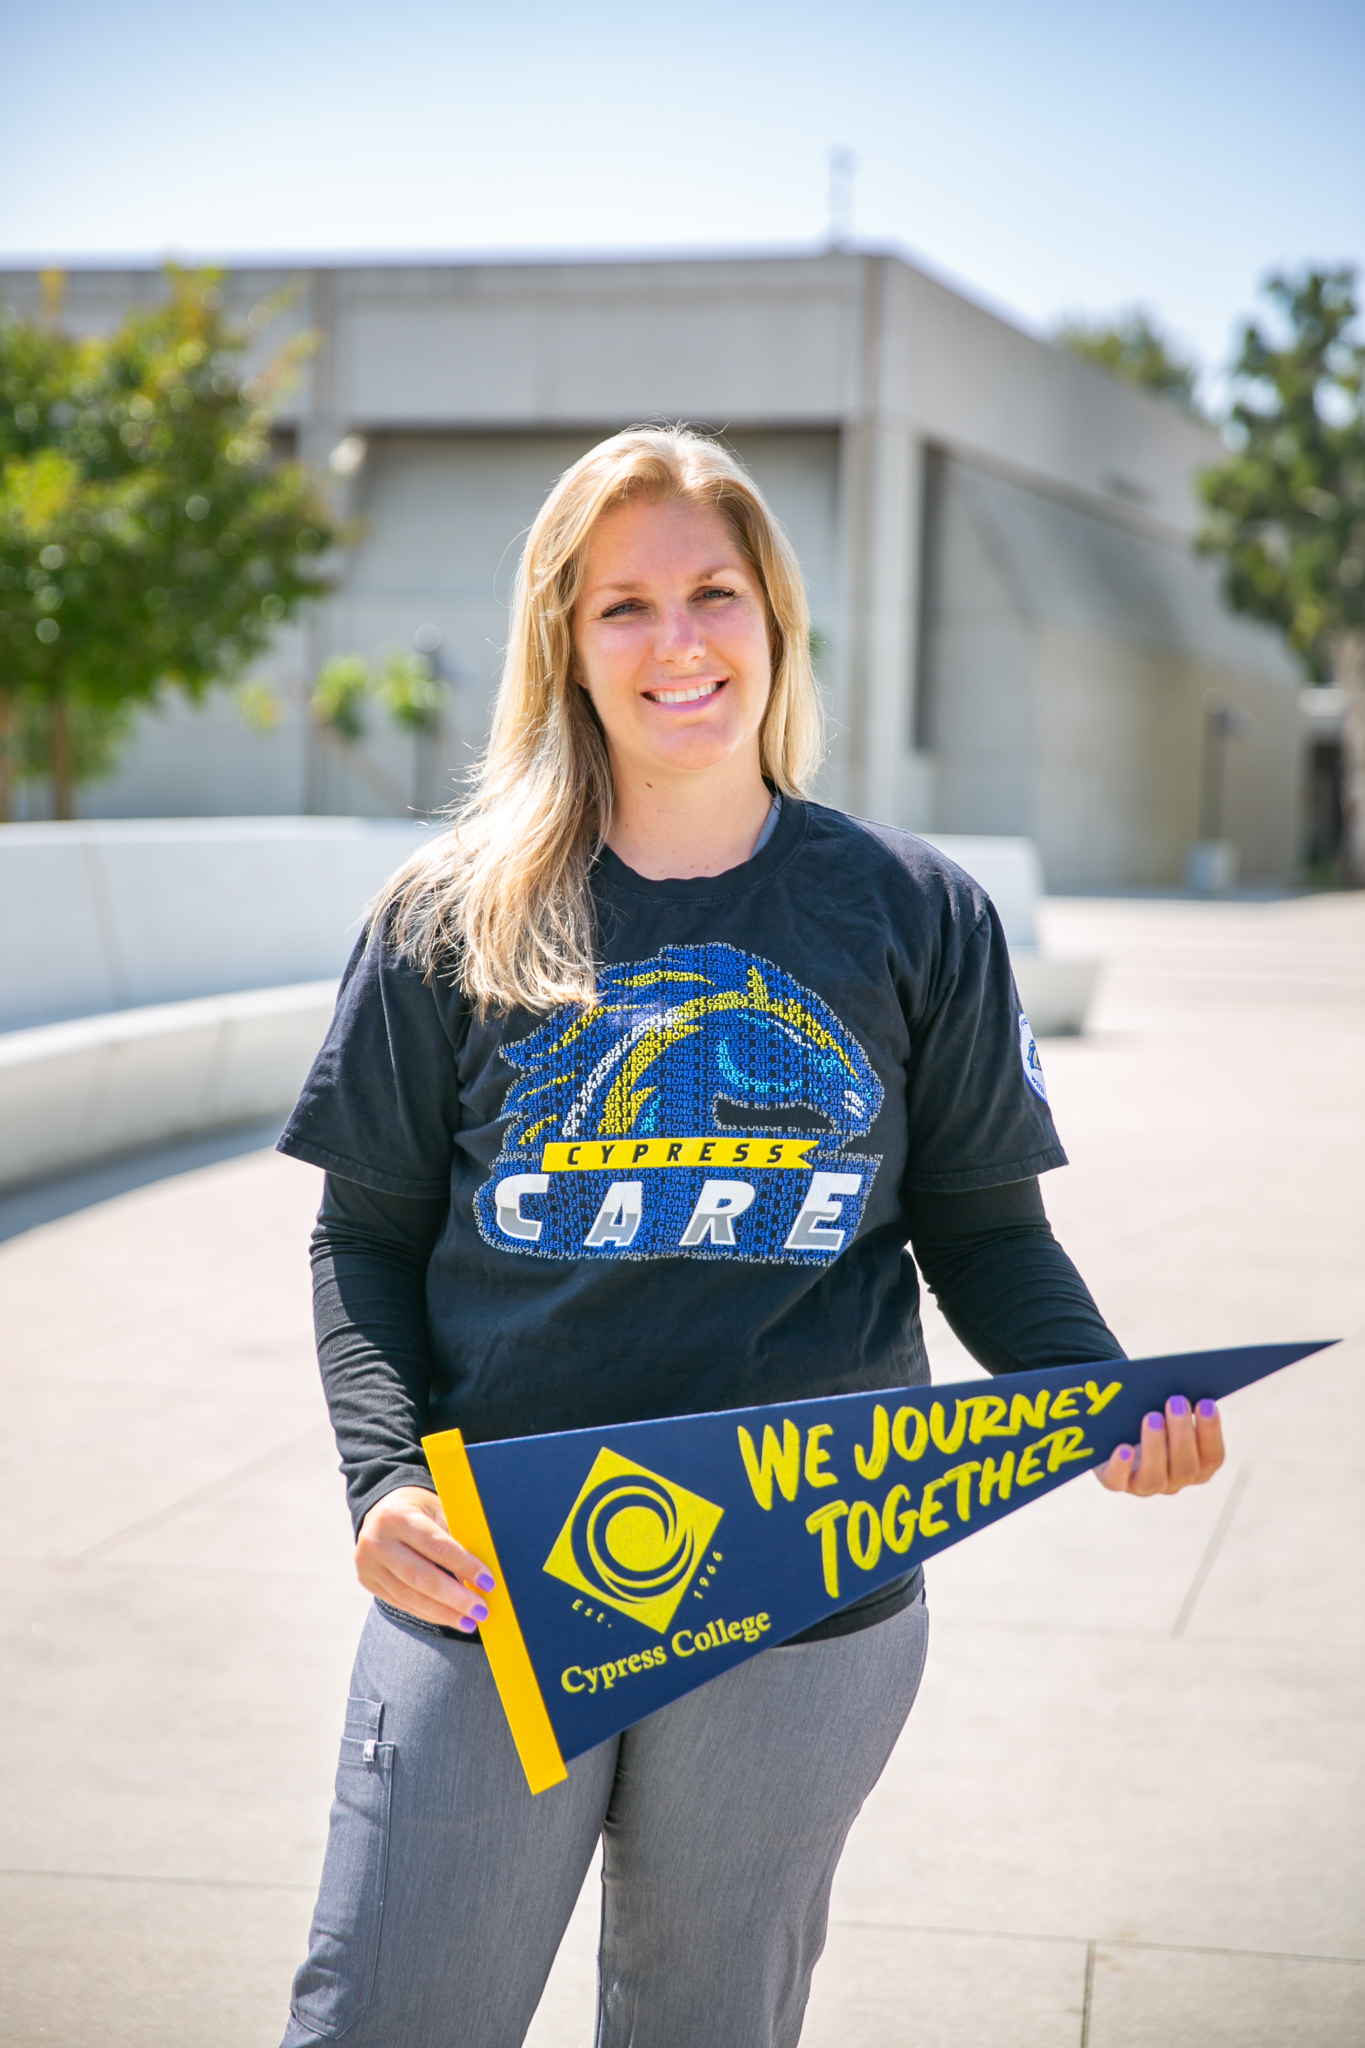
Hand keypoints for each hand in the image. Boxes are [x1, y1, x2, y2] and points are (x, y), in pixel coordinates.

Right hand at [355, 1485, 495, 1630]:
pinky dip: (428, 1612)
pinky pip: (401, 1603)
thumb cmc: (419, 1509)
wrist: (380, 1510)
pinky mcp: (368, 1581)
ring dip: (443, 1612)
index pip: (435, 1546)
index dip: (464, 1566)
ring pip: (409, 1596)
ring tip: (470, 1621)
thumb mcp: (437, 1508)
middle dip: (455, 1598)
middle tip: (481, 1610)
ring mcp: (368, 1564)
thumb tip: (480, 1575)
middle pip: (420, 1577)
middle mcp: (377, 1541)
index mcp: (397, 1516)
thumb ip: (455, 1536)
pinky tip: (449, 1617)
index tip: (488, 1582)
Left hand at [1096, 1396, 1224, 1495]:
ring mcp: (1144, 1485)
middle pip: (1186, 1468)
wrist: (1113, 1434)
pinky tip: (1124, 1449)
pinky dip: (1121, 1466)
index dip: (1211, 1432)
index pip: (1212, 1458)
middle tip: (1177, 1401)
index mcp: (1196, 1466)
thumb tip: (1188, 1382)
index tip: (1206, 1402)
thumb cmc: (1149, 1417)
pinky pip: (1117, 1481)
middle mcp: (1174, 1481)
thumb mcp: (1166, 1411)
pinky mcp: (1115, 1482)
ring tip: (1152, 1416)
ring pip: (1155, 1478)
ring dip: (1156, 1446)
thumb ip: (1180, 1405)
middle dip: (1183, 1434)